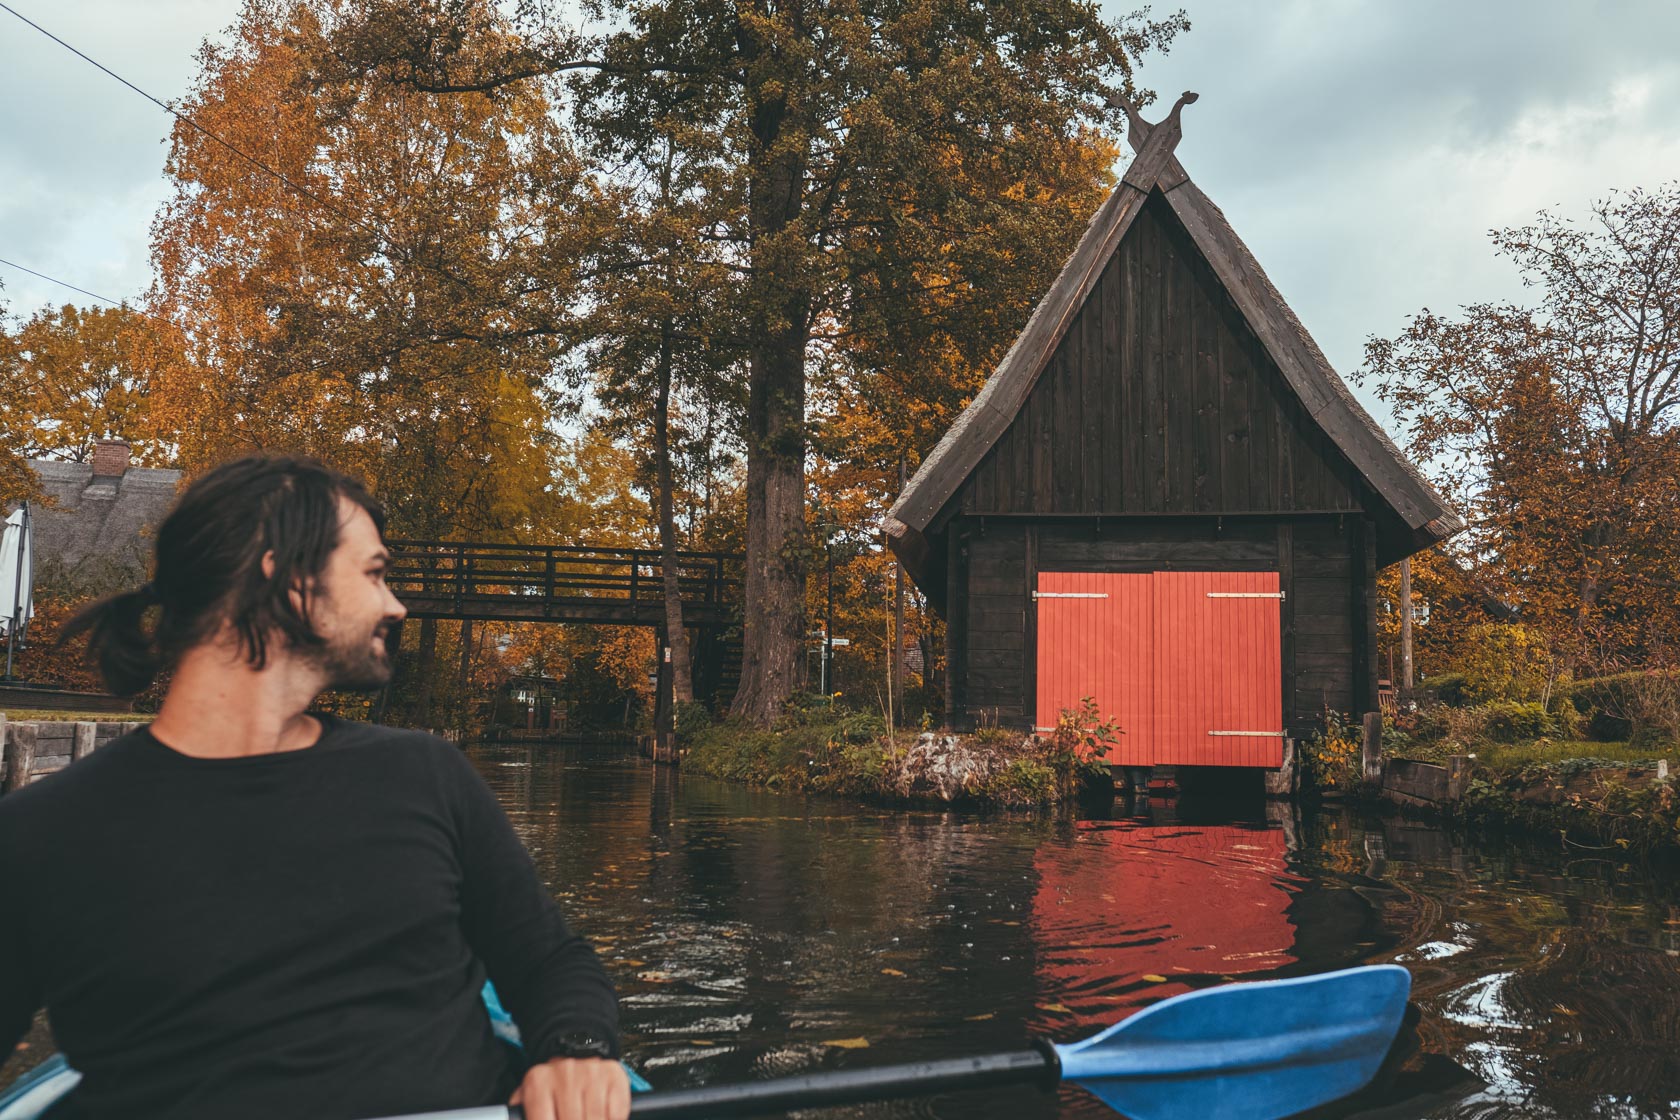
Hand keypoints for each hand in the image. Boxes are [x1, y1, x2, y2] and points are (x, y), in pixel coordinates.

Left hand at [511, 1056, 629, 1119]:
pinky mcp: (613, 1075)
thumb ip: (520, 1113)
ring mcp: (591, 1073)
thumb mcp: (528, 1097)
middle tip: (571, 1118)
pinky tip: (602, 1113)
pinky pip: (616, 1113)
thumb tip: (512, 1119)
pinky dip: (612, 1118)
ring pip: (595, 1119)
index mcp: (538, 1082)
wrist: (576, 1048)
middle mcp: (564, 1073)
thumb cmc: (552, 1084)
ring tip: (584, 1115)